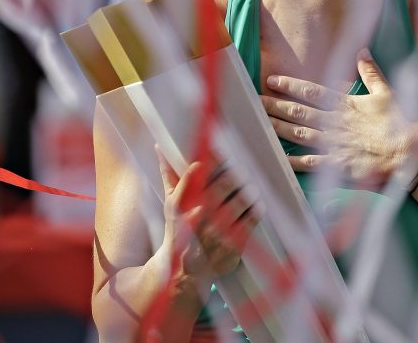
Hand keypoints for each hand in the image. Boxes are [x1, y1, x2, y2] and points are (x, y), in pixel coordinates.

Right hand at [157, 150, 261, 280]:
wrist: (183, 271)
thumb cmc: (179, 229)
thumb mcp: (171, 203)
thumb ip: (169, 174)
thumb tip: (161, 146)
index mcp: (180, 203)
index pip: (195, 175)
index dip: (211, 161)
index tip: (220, 153)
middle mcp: (196, 217)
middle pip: (222, 187)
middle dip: (234, 177)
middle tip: (241, 172)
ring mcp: (214, 233)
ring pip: (239, 203)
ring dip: (248, 192)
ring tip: (251, 188)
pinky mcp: (231, 246)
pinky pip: (249, 222)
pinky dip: (255, 211)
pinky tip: (257, 205)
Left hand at [261, 49, 417, 188]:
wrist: (408, 152)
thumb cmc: (400, 122)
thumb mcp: (386, 92)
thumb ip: (371, 72)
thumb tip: (362, 51)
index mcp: (344, 104)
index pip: (310, 91)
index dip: (289, 85)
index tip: (271, 80)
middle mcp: (333, 122)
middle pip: (297, 111)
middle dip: (274, 105)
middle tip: (254, 101)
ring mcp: (332, 144)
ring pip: (298, 134)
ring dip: (276, 127)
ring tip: (259, 122)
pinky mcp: (336, 165)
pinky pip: (309, 163)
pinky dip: (291, 161)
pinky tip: (276, 157)